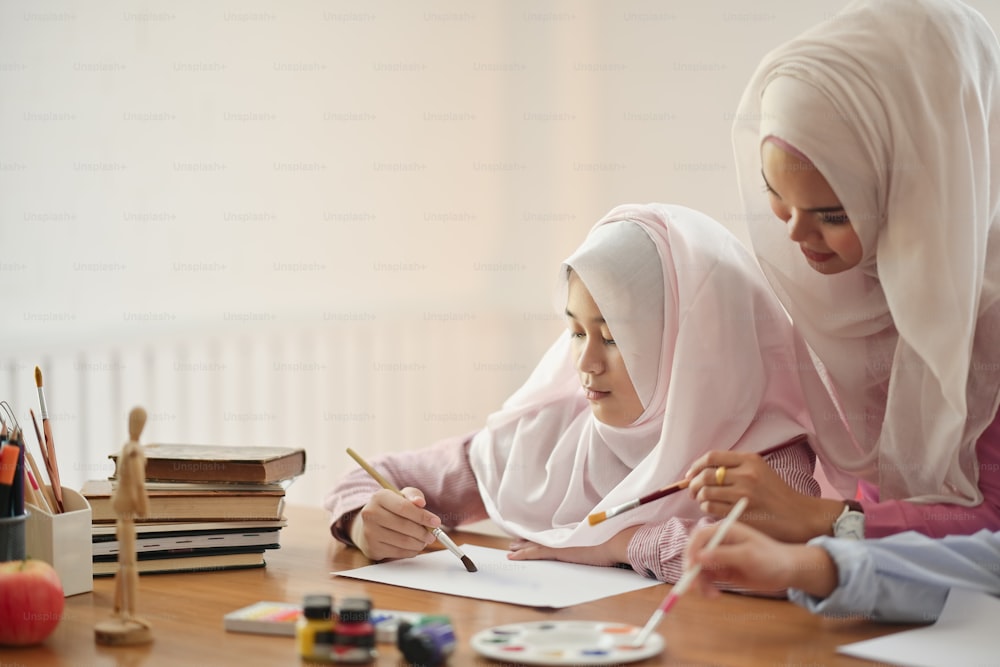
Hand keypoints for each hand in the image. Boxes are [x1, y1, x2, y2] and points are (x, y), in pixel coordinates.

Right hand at [350, 487, 439, 560]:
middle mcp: (371, 514)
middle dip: (423, 532)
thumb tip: (420, 502)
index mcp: (379, 497)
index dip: (422, 516)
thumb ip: (413, 496)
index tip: (436, 522)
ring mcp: (370, 532)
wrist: (371, 525)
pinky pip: (398, 552)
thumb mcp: (402, 496)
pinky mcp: (372, 548)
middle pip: (404, 525)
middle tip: (433, 535)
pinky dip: (411, 551)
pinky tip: (415, 546)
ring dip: (419, 543)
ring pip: (402, 541)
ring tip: (425, 540)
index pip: (404, 507)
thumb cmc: (391, 508)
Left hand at [507, 526, 639, 567]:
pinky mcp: (559, 550)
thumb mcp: (606, 541)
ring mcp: (562, 543)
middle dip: (527, 542)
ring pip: (536, 545)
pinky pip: (536, 553)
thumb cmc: (616, 542)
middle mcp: (566, 536)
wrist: (617, 540)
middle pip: (543, 539)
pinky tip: (513, 557)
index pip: (554, 537)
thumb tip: (605, 545)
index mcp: (575, 534)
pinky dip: (523, 555)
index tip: (533, 539)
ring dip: (522, 548)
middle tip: (515, 544)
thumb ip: (600, 542)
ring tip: (511, 549)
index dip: (542, 538)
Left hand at [685, 450, 841, 542]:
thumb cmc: (777, 494)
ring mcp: (744, 494)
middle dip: (693, 484)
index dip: (696, 466)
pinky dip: (706, 508)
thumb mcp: (760, 470)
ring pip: (706, 492)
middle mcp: (746, 474)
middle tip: (692, 490)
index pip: (712, 457)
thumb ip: (735, 467)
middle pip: (706, 475)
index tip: (690, 474)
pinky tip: (711, 508)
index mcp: (750, 460)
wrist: (798, 515)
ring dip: (699, 497)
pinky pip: (712, 507)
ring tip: (702, 500)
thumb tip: (701, 472)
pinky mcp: (742, 512)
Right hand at [687, 522, 837, 598]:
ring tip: (711, 595)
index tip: (690, 567)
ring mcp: (719, 557)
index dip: (691, 550)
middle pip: (695, 552)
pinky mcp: (722, 571)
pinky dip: (706, 587)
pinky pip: (706, 578)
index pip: (700, 536)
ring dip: (700, 582)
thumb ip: (723, 555)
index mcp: (725, 531)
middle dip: (692, 569)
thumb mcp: (748, 555)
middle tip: (694, 586)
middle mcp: (719, 542)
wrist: (786, 571)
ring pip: (699, 568)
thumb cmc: (771, 558)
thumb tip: (699, 557)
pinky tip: (714, 595)